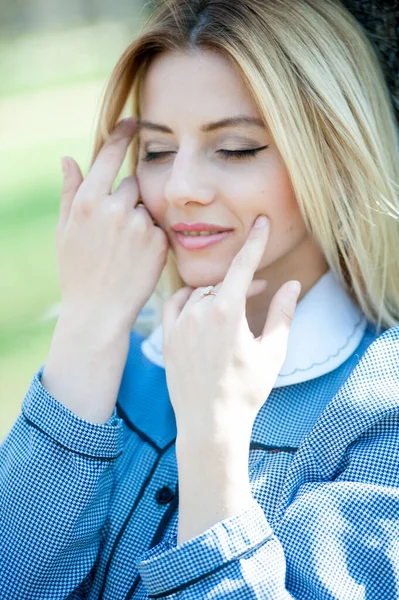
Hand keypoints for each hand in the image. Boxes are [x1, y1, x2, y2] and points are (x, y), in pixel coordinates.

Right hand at [56, 118, 168, 333]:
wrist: (99, 311)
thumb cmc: (76, 271)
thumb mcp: (64, 231)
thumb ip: (69, 192)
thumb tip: (68, 158)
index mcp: (87, 202)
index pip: (110, 155)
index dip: (122, 135)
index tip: (134, 120)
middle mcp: (115, 208)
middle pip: (132, 184)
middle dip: (127, 199)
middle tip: (115, 230)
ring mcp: (139, 225)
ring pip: (147, 206)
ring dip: (140, 218)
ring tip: (125, 248)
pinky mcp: (159, 242)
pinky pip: (158, 227)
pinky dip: (151, 236)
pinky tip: (137, 256)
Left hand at [162, 215, 300, 443]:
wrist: (210, 423)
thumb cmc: (246, 390)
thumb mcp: (272, 352)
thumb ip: (282, 314)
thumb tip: (291, 285)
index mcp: (226, 313)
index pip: (243, 266)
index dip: (254, 242)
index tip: (261, 221)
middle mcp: (197, 313)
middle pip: (223, 281)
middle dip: (245, 281)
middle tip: (264, 289)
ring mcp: (178, 324)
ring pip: (200, 292)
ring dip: (220, 292)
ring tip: (237, 306)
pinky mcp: (166, 337)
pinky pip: (174, 303)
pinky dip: (188, 298)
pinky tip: (200, 305)